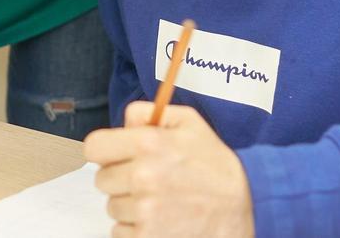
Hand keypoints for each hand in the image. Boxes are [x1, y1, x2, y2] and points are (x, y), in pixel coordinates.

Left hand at [83, 102, 253, 237]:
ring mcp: (145, 210)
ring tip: (160, 200)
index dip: (105, 152)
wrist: (246, 206)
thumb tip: (122, 121)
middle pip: (102, 180)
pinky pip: (120, 231)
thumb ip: (149, 113)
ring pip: (112, 207)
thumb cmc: (215, 165)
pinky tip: (160, 218)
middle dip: (121, 179)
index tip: (116, 156)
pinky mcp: (147, 237)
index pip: (93, 148)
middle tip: (148, 179)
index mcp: (147, 143)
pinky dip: (136, 228)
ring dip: (130, 205)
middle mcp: (142, 176)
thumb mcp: (189, 122)